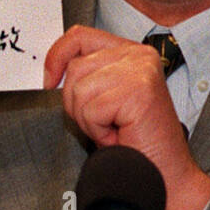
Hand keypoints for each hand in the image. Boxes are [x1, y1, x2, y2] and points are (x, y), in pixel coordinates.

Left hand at [44, 25, 209, 209]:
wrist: (162, 172)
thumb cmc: (135, 141)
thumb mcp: (104, 98)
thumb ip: (86, 76)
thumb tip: (51, 74)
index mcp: (130, 52)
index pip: (79, 36)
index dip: (56, 56)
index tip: (48, 81)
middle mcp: (138, 55)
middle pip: (75, 68)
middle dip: (76, 103)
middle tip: (103, 122)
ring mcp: (140, 70)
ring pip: (79, 89)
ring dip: (88, 119)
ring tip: (113, 128)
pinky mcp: (138, 90)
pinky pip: (90, 110)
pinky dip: (98, 131)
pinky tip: (119, 135)